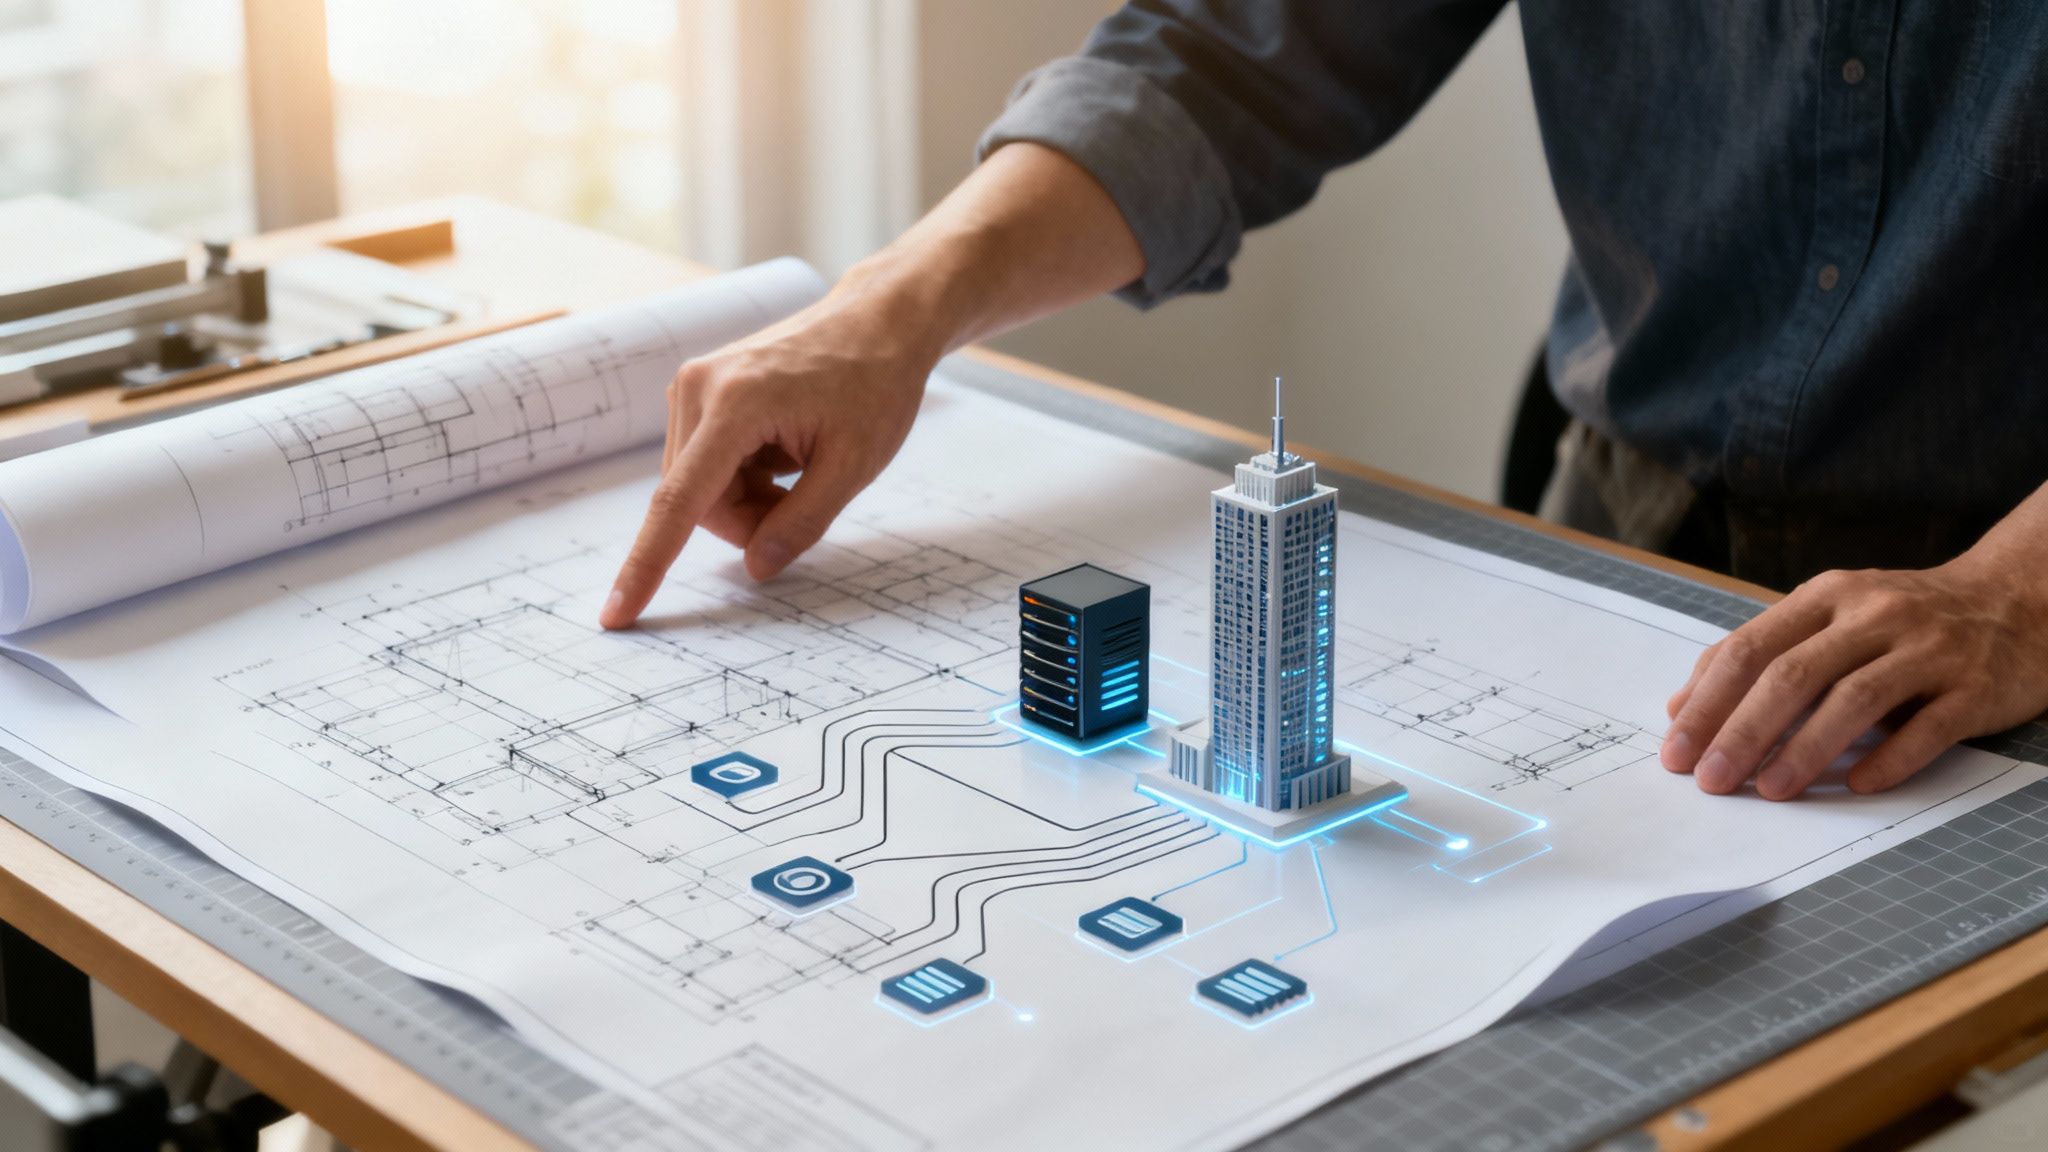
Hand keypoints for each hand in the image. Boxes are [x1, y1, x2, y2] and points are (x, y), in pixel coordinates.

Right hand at [598, 142, 1144, 629]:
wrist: (877, 321)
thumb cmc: (874, 384)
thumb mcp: (853, 465)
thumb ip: (801, 524)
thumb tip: (755, 569)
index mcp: (734, 405)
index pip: (679, 503)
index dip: (648, 565)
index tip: (617, 614)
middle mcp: (697, 389)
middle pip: (696, 502)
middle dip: (747, 521)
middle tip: (806, 499)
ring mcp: (692, 386)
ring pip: (700, 488)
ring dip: (748, 500)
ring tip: (800, 467)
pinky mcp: (698, 390)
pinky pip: (706, 465)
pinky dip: (744, 477)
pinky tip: (784, 451)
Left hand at [1660, 552, 2047, 799]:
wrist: (2016, 600)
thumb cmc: (1903, 620)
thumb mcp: (1830, 617)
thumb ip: (1761, 654)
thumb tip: (1684, 706)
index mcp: (1826, 597)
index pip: (1750, 649)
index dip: (1708, 703)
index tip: (1677, 749)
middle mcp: (1873, 615)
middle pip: (1792, 676)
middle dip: (1742, 732)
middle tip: (1711, 780)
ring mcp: (1927, 649)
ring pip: (1854, 700)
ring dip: (1804, 750)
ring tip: (1770, 791)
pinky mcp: (1974, 686)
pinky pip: (1928, 727)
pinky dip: (1889, 758)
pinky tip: (1856, 785)